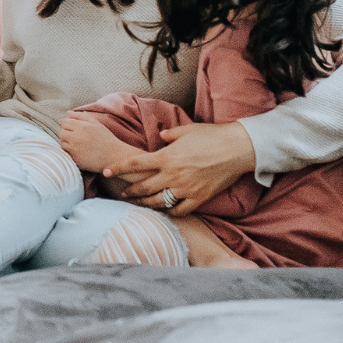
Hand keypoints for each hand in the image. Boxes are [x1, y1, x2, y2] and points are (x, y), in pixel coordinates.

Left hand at [99, 122, 255, 216]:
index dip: (117, 169)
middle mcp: (172, 174)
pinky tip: (165, 210)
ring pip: (158, 202)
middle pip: (143, 187)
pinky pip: (179, 210)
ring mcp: (185, 188)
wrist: (238, 149)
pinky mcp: (198, 198)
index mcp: (166, 156)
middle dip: (129, 191)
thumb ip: (169, 134)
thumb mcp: (187, 130)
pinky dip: (170, 211)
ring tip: (138, 204)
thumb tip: (160, 136)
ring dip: (145, 204)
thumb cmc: (212, 136)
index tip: (104, 172)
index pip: (134, 164)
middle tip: (122, 193)